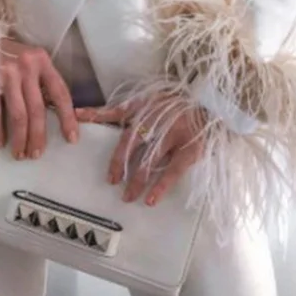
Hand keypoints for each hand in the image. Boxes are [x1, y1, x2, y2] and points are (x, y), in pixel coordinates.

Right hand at [0, 37, 78, 159]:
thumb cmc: (5, 52)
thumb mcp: (29, 58)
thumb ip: (40, 80)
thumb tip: (52, 112)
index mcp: (41, 60)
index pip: (60, 92)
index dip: (67, 118)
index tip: (71, 138)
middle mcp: (26, 67)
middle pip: (38, 110)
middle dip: (38, 136)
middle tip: (37, 154)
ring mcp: (6, 76)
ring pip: (19, 116)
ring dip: (20, 139)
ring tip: (20, 154)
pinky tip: (0, 142)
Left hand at [75, 94, 207, 206]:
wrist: (218, 102)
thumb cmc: (185, 102)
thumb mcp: (158, 97)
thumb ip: (135, 108)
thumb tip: (104, 119)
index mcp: (147, 104)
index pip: (116, 110)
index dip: (95, 114)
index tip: (77, 118)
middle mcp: (158, 117)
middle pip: (131, 141)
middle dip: (119, 163)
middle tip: (112, 179)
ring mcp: (174, 133)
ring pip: (149, 160)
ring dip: (136, 180)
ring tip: (128, 196)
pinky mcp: (191, 148)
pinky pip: (172, 171)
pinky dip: (160, 186)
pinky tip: (151, 199)